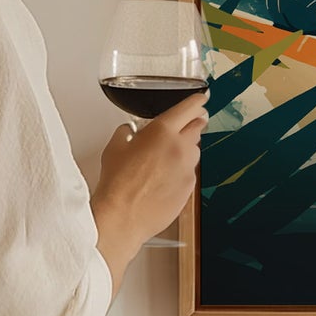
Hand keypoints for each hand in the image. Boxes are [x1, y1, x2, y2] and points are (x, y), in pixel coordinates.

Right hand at [91, 93, 207, 292]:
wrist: (123, 216)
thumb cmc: (117, 183)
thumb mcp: (114, 147)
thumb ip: (126, 132)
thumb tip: (129, 131)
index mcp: (162, 131)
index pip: (188, 108)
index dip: (196, 101)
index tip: (201, 99)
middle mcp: (180, 147)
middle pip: (198, 127)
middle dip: (193, 123)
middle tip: (186, 124)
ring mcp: (188, 168)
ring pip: (195, 151)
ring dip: (186, 148)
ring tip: (166, 157)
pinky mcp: (190, 188)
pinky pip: (190, 172)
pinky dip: (182, 170)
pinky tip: (164, 178)